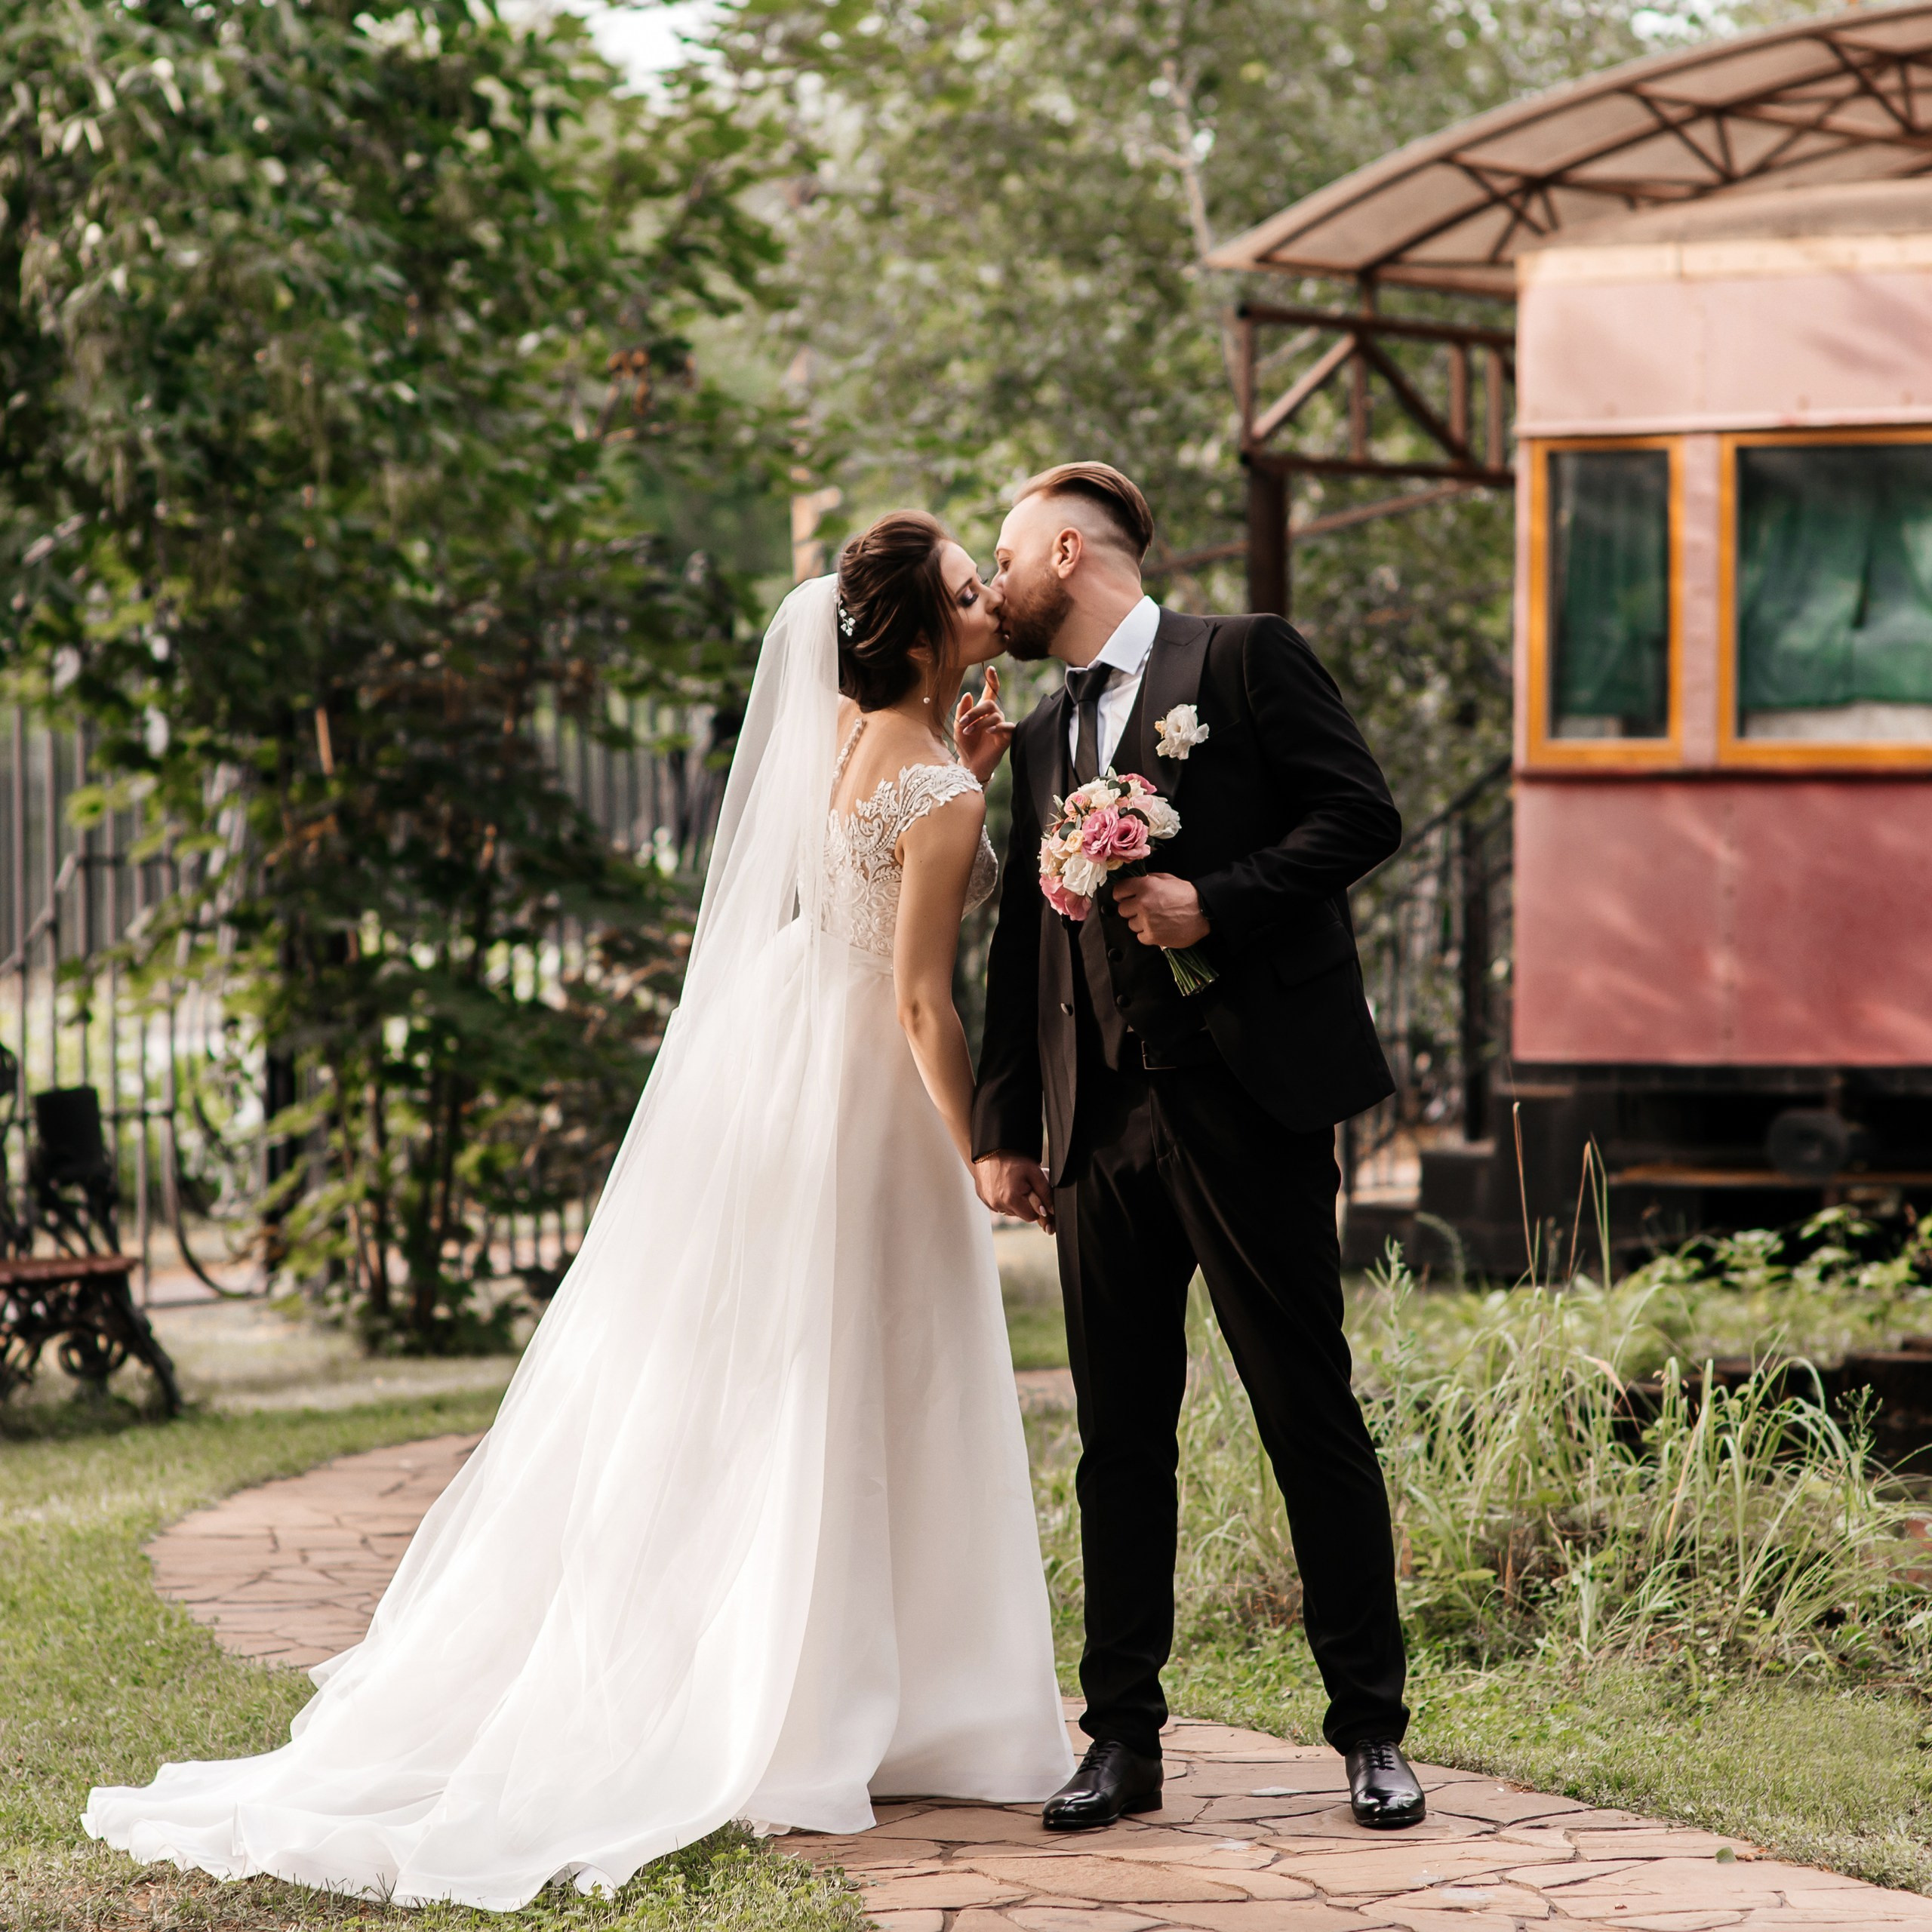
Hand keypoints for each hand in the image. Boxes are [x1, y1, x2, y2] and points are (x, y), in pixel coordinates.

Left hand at [955, 667, 1013, 788]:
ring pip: (994, 716)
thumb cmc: (965, 744)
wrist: (970, 764)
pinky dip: (998, 727)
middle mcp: (995, 715)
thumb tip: (969, 694)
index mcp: (984, 710)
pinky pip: (1007, 726)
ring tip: (967, 732)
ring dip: (979, 722)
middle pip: (989, 704)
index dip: (992, 680)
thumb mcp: (959, 726)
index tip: (990, 668)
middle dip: (974, 712)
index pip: (991, 691)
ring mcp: (1001, 726)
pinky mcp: (1006, 737)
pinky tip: (989, 731)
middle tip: (962, 722)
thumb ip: (963, 710)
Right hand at [973, 1149, 1054, 1233]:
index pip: (1031, 1217)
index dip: (1036, 1206)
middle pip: (1020, 1214)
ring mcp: (988, 1202)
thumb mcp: (1035, 1173)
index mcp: (1011, 1200)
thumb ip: (1045, 1193)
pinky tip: (1004, 1184)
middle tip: (1024, 1185)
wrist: (990, 1148)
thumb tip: (1051, 1211)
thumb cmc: (1014, 1159)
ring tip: (1013, 1183)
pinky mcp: (983, 1198)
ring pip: (1009, 1210)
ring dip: (1014, 1201)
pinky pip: (999, 1205)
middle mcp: (997, 1204)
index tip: (1034, 1192)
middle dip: (1025, 1203)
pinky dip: (1004, 1198)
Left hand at [1111, 873, 1209, 949]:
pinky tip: (1158, 928)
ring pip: (1131, 924)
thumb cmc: (1187, 894)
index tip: (1126, 897)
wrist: (1203, 912)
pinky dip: (1147, 934)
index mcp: (1145, 886)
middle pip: (1122, 909)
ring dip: (1140, 922)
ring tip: (1155, 919)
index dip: (1122, 894)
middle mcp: (1143, 903)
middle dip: (1131, 909)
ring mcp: (1147, 921)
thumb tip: (1134, 882)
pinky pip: (1140, 936)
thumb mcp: (1167, 879)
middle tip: (1144, 909)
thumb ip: (1148, 879)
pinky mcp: (1152, 936)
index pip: (1118, 890)